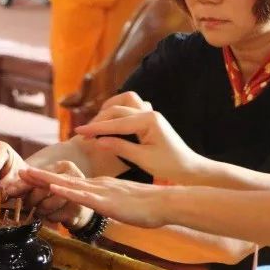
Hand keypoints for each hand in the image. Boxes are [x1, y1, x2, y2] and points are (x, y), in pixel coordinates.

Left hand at [19, 167, 166, 228]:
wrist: (167, 203)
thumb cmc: (150, 207)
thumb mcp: (125, 205)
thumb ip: (113, 204)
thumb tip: (105, 209)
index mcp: (102, 186)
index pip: (71, 182)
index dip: (51, 180)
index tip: (33, 179)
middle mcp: (98, 185)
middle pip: (64, 180)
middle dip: (40, 177)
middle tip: (19, 171)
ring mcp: (102, 192)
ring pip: (68, 184)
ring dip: (46, 180)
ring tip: (26, 175)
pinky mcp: (107, 201)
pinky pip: (82, 195)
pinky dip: (66, 190)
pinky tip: (52, 187)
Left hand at [22, 159, 93, 228]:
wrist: (81, 209)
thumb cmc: (60, 193)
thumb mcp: (46, 182)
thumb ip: (31, 180)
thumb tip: (15, 178)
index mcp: (65, 167)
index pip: (40, 175)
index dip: (24, 183)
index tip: (10, 191)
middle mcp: (74, 178)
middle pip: (42, 190)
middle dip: (31, 200)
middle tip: (28, 205)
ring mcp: (77, 194)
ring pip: (46, 205)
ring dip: (40, 211)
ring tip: (41, 210)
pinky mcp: (77, 211)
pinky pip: (53, 216)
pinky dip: (49, 218)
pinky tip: (52, 215)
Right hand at [75, 91, 202, 183]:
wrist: (191, 169)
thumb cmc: (170, 166)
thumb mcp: (143, 159)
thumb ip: (120, 147)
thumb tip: (98, 141)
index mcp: (149, 120)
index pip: (116, 121)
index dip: (96, 128)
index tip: (78, 132)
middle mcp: (150, 113)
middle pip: (117, 108)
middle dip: (99, 120)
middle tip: (85, 135)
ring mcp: (151, 114)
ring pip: (125, 101)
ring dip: (109, 109)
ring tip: (97, 124)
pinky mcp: (151, 120)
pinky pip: (132, 108)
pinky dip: (119, 112)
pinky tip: (112, 123)